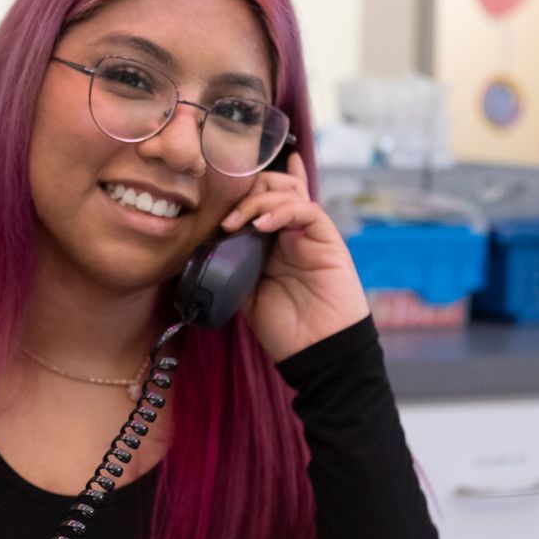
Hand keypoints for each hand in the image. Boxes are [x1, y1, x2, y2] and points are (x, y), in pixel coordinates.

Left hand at [218, 153, 369, 361]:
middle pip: (274, 185)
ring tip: (237, 223)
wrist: (316, 352)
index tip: (215, 198)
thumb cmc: (284, 328)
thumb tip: (210, 240)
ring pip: (289, 191)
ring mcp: (309, 234)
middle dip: (247, 190)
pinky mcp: (327, 240)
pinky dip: (281, 210)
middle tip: (226, 218)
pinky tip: (261, 225)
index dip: (241, 189)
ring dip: (258, 200)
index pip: (259, 200)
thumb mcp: (244, 293)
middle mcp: (290, 232)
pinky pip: (307, 210)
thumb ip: (233, 264)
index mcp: (270, 243)